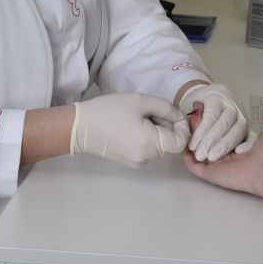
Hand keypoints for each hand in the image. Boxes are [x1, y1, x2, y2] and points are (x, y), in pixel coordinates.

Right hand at [70, 93, 190, 168]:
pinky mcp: (131, 162)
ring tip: (138, 116)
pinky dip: (147, 137)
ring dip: (157, 131)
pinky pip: (148, 149)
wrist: (80, 127)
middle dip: (167, 126)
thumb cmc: (109, 110)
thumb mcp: (141, 101)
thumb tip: (180, 117)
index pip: (180, 142)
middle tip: (150, 110)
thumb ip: (166, 108)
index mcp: (150, 144)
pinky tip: (132, 126)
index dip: (182, 127)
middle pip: (170, 144)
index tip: (171, 113)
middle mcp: (147, 158)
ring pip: (159, 146)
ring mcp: (138, 162)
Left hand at [179, 82, 254, 161]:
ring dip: (225, 146)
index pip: (212, 114)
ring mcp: (243, 114)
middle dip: (213, 141)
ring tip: (212, 157)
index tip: (192, 147)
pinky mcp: (248, 126)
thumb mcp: (187, 108)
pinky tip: (238, 153)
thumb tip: (192, 137)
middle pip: (227, 122)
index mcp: (217, 94)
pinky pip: (251, 136)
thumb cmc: (196, 106)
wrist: (206, 100)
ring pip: (239, 129)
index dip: (202, 131)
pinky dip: (247, 145)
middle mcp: (233, 103)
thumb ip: (190, 121)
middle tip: (201, 155)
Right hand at [183, 109, 262, 194]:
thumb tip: (257, 134)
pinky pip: (193, 166)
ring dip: (192, 138)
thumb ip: (257, 134)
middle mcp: (227, 157)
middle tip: (193, 114)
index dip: (212, 123)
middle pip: (208, 141)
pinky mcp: (210, 174)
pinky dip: (186, 155)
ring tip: (187, 123)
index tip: (205, 111)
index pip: (221, 135)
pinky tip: (183, 141)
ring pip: (199, 151)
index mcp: (239, 149)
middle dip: (199, 126)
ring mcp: (218, 166)